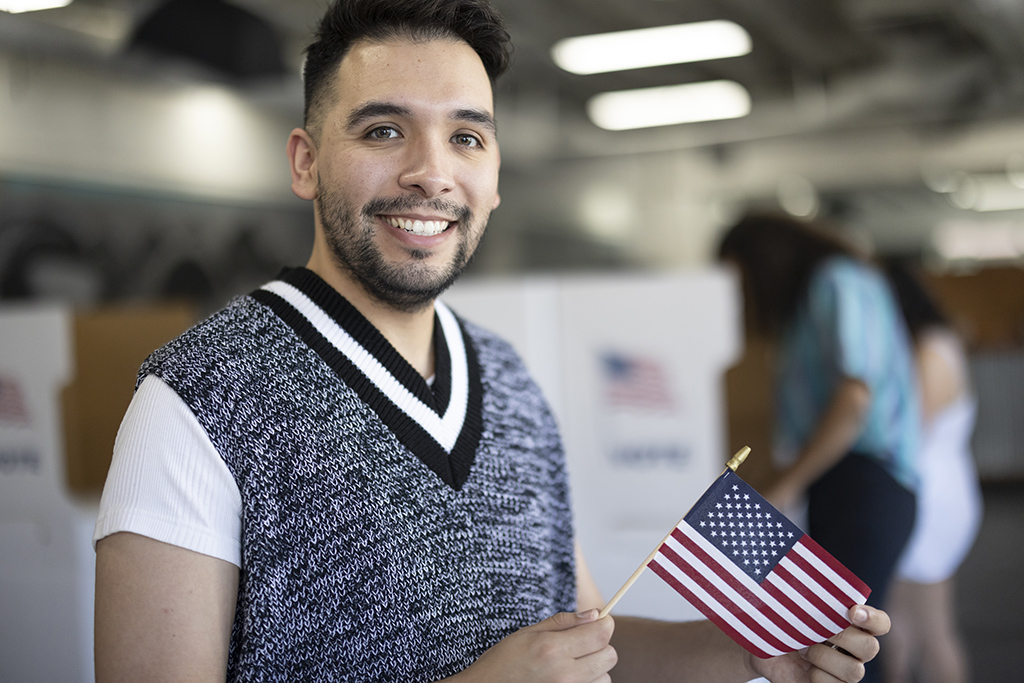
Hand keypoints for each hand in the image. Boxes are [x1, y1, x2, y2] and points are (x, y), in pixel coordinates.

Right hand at [454, 609, 616, 682]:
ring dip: (596, 668)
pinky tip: (571, 678)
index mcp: (552, 649)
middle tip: (582, 643)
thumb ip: (564, 622)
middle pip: (609, 655)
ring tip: (572, 664)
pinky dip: (590, 682)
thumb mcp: (528, 633)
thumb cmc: (504, 661)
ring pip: (606, 676)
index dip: (605, 623)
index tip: (601, 620)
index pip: (601, 634)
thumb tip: (595, 614)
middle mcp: (565, 674)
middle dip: (600, 644)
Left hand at [751, 605, 889, 681]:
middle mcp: (856, 649)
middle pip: (871, 647)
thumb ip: (811, 597)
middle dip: (841, 637)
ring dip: (823, 656)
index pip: (881, 623)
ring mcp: (846, 671)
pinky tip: (803, 666)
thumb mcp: (794, 606)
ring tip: (801, 648)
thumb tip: (808, 577)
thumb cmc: (783, 620)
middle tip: (815, 629)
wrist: (763, 645)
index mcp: (854, 625)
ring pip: (855, 670)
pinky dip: (816, 675)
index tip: (851, 611)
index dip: (873, 618)